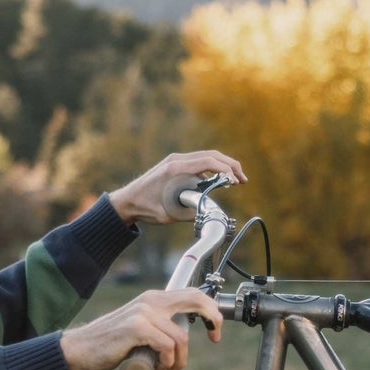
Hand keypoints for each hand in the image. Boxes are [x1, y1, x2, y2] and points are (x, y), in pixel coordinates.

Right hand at [60, 287, 223, 369]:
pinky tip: (156, 369)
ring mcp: (144, 313)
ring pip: (180, 338)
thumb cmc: (110, 343)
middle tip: (214, 338)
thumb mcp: (139, 327)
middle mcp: (150, 300)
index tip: (214, 330)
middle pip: (196, 301)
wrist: (81, 348)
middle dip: (213, 319)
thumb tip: (181, 334)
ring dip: (179, 360)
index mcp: (153, 298)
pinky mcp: (137, 328)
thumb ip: (157, 324)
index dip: (211, 309)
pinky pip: (167, 346)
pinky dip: (167, 362)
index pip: (192, 293)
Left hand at [109, 150, 245, 224]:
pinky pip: (198, 162)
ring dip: (222, 167)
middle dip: (230, 165)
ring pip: (206, 157)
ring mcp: (176, 160)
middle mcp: (177, 160)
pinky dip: (211, 169)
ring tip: (234, 181)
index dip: (226, 169)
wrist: (126, 201)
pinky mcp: (175, 165)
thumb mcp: (169, 214)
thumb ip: (191, 211)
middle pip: (211, 155)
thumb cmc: (145, 207)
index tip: (236, 181)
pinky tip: (218, 182)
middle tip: (242, 179)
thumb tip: (210, 211)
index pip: (208, 161)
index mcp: (176, 169)